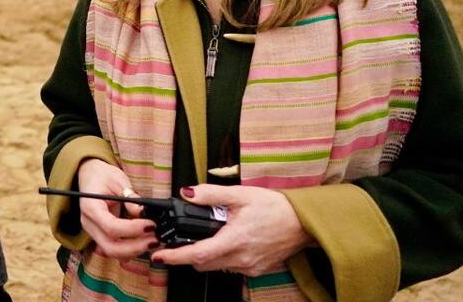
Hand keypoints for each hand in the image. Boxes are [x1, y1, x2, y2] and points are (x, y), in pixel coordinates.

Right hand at [76, 158, 158, 258]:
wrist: (89, 176)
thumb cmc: (102, 176)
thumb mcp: (118, 180)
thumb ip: (130, 197)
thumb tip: (143, 212)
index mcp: (91, 207)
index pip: (111, 227)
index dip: (133, 230)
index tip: (151, 225)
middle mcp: (89, 224)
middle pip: (111, 247)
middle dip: (135, 247)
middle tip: (155, 240)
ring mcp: (92, 232)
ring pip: (112, 252)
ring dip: (134, 251)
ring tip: (153, 241)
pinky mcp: (99, 236)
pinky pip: (114, 250)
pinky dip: (129, 251)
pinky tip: (143, 244)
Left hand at [150, 184, 313, 275]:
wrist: (303, 222)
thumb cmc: (275, 207)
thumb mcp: (241, 194)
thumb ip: (211, 194)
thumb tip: (187, 193)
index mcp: (235, 240)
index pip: (197, 255)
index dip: (176, 257)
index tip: (159, 256)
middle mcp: (241, 258)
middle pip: (203, 264)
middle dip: (188, 254)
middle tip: (179, 241)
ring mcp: (250, 267)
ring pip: (217, 266)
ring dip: (206, 255)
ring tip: (208, 235)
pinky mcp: (257, 270)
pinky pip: (231, 267)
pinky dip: (223, 256)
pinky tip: (227, 241)